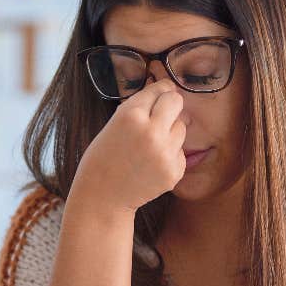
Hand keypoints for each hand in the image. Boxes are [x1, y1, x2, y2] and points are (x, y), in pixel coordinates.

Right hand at [73, 79, 187, 212]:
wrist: (103, 196)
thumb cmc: (104, 157)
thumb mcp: (114, 123)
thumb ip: (139, 107)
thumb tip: (167, 90)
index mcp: (131, 115)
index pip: (160, 89)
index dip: (160, 90)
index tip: (161, 93)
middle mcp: (151, 131)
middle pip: (176, 102)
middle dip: (169, 105)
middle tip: (159, 116)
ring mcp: (165, 153)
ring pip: (182, 127)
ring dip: (170, 132)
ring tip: (150, 145)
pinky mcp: (174, 171)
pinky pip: (181, 151)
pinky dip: (170, 154)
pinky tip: (152, 163)